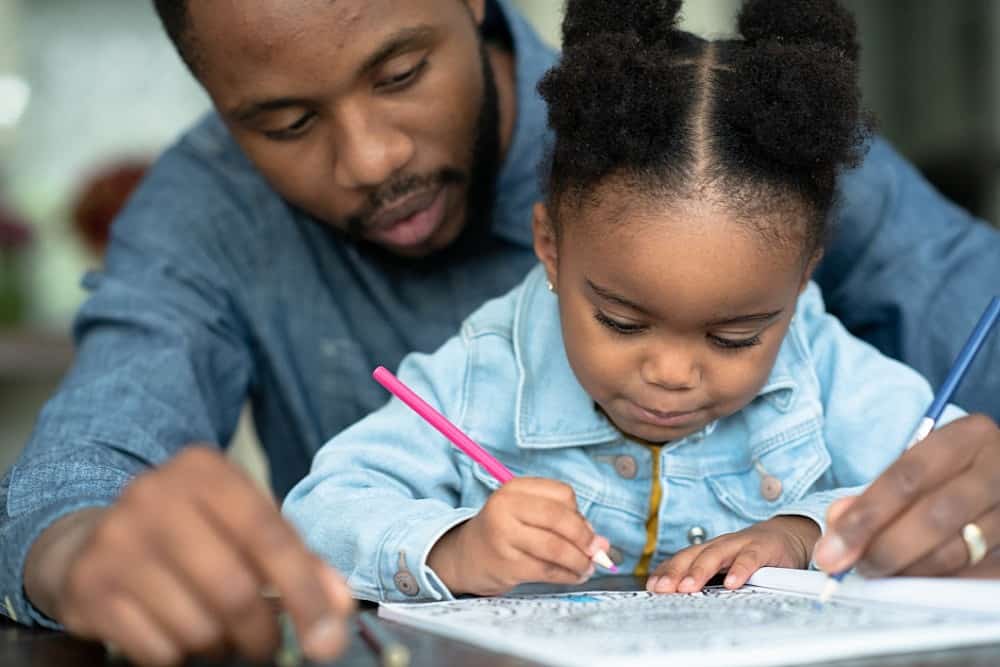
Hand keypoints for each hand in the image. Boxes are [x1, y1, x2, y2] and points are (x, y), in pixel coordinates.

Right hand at [24, 446, 354, 665]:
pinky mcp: (89, 587)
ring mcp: (116, 541)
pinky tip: (175, 629)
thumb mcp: (244, 527)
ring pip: (197, 626)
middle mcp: (154, 495)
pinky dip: (179, 653)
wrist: (90, 541)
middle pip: (234, 590)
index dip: (305, 592)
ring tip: (216, 628)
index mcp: (204, 470)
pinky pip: (158, 649)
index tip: (327, 637)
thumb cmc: (190, 534)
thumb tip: (337, 608)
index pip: (269, 536)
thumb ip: (298, 559)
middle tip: (267, 644)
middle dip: (262, 632)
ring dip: (220, 643)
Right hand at [427, 477, 608, 595]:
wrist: (466, 556)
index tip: (587, 530)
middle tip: (597, 552)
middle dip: (585, 538)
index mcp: (515, 488)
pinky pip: (547, 570)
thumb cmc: (505, 531)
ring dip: (579, 561)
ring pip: (556, 548)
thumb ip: (564, 522)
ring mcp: (504, 536)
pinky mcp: (506, 564)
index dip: (580, 514)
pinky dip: (567, 575)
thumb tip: (602, 544)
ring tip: (587, 568)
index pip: (562, 494)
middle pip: (560, 519)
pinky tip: (573, 576)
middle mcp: (506, 507)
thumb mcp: (528, 514)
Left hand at [646, 515, 819, 593]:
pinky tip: (732, 583)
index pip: (682, 559)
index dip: (666, 572)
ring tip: (688, 587)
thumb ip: (709, 579)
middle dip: (675, 572)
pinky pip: (749, 558)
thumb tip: (682, 599)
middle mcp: (721, 545)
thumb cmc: (751, 555)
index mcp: (709, 550)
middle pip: (693, 556)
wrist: (787, 535)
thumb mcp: (727, 566)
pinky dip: (739, 569)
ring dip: (700, 570)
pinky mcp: (763, 548)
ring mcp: (740, 544)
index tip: (652, 587)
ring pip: (716, 555)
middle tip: (663, 588)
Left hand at [814, 414, 999, 578]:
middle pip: (934, 516)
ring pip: (958, 550)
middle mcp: (999, 469)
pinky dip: (939, 582)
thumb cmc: (951, 471)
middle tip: (853, 567)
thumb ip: (875, 493)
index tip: (834, 545)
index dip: (866, 515)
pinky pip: (977, 573)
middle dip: (884, 548)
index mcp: (968, 436)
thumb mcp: (917, 464)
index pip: (908, 477)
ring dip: (908, 570)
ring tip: (879, 574)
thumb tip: (837, 526)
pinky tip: (914, 582)